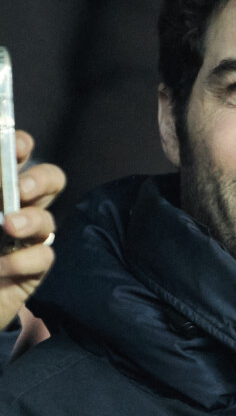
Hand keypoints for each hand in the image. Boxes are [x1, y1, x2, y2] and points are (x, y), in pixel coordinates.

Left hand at [0, 131, 65, 329]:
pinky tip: (1, 267)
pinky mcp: (31, 270)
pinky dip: (24, 260)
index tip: (14, 147)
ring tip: (8, 227)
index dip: (19, 145)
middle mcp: (15, 208)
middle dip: (41, 180)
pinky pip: (44, 257)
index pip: (17, 154)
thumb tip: (1, 198)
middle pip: (50, 181)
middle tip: (21, 190)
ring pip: (48, 221)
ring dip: (31, 220)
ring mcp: (24, 239)